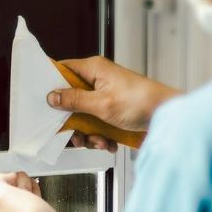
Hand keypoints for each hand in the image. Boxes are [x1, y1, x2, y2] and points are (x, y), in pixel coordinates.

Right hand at [48, 57, 179, 139]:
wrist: (167, 117)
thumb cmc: (141, 102)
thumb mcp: (101, 103)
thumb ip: (74, 100)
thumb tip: (52, 96)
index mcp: (94, 69)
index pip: (63, 69)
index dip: (51, 84)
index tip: (43, 101)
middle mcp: (98, 81)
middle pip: (71, 99)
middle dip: (72, 121)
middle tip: (75, 133)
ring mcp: (106, 98)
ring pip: (84, 117)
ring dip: (88, 134)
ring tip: (99, 141)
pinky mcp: (113, 113)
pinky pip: (97, 126)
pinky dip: (101, 137)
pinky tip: (110, 142)